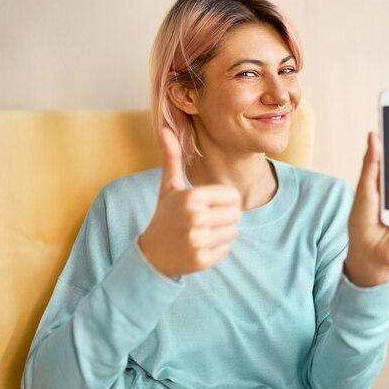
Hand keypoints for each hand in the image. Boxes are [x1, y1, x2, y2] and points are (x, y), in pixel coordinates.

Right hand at [138, 126, 240, 277]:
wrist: (152, 254)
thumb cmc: (165, 216)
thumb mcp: (169, 187)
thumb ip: (172, 158)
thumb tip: (165, 129)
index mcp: (192, 196)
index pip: (233, 196)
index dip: (223, 200)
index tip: (207, 205)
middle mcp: (195, 217)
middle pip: (236, 214)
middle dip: (224, 217)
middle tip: (204, 221)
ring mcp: (198, 240)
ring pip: (233, 232)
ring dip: (221, 233)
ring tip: (201, 233)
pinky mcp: (202, 260)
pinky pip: (227, 249)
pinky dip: (217, 249)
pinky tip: (199, 247)